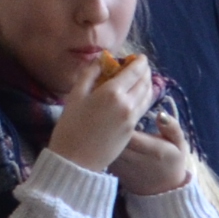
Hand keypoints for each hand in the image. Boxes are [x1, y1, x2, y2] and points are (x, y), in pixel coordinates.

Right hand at [46, 52, 156, 175]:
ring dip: (147, 83)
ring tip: (141, 78)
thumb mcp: (75, 95)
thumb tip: (100, 59)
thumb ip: (89, 74)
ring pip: (148, 95)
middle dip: (144, 70)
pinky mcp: (133, 129)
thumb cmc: (70, 127)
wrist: (75, 160)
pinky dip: (145, 97)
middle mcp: (127, 103)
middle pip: (144, 81)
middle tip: (140, 66)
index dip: (139, 61)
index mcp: (112, 92)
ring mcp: (132, 118)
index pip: (134, 70)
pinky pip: (144, 107)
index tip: (138, 56)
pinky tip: (137, 95)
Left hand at [111, 109, 192, 198]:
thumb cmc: (172, 161)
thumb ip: (172, 127)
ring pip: (106, 143)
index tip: (124, 104)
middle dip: (111, 121)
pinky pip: (103, 151)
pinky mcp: (112, 169)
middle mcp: (134, 159)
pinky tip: (105, 131)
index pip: (130, 130)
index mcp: (153, 150)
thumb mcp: (180, 144)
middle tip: (112, 106)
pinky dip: (102, 140)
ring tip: (106, 116)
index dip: (123, 115)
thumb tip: (160, 113)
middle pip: (114, 135)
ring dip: (105, 130)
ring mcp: (121, 166)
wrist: (162, 190)